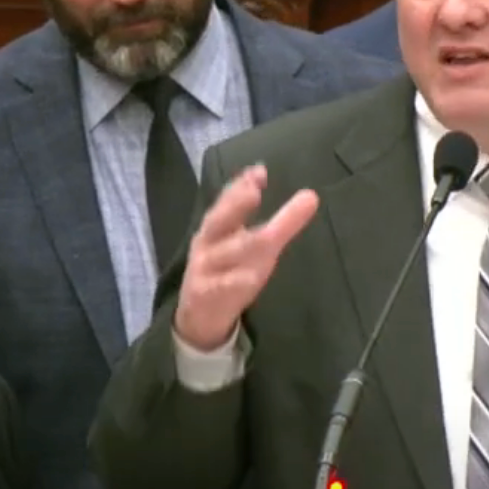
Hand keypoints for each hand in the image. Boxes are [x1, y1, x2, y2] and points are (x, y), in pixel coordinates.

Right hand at [174, 165, 317, 350]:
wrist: (199, 316)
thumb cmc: (227, 270)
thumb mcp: (245, 242)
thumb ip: (266, 216)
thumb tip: (290, 185)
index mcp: (215, 229)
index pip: (226, 203)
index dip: (240, 187)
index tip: (260, 172)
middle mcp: (207, 245)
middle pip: (218, 222)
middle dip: (235, 205)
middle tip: (253, 190)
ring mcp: (204, 271)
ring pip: (224, 256)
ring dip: (244, 244)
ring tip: (269, 235)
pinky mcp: (205, 297)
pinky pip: (220, 288)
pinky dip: (234, 282)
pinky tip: (249, 279)